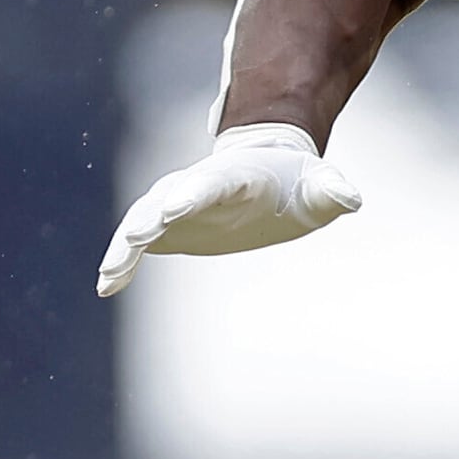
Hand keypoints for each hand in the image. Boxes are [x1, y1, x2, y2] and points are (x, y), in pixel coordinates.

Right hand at [97, 124, 363, 296]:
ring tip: (111, 273)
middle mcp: (198, 186)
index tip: (176, 207)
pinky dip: (122, 262)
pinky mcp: (168, 226)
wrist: (267, 171)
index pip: (214, 182)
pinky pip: (138, 242)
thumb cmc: (296, 182)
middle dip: (151, 216)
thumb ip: (332, 191)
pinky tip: (107, 288)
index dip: (196, 193)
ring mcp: (178, 203)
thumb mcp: (319, 185)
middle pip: (168, 198)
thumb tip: (351, 199)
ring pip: (144, 219)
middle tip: (133, 238)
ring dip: (127, 244)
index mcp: (238, 175)